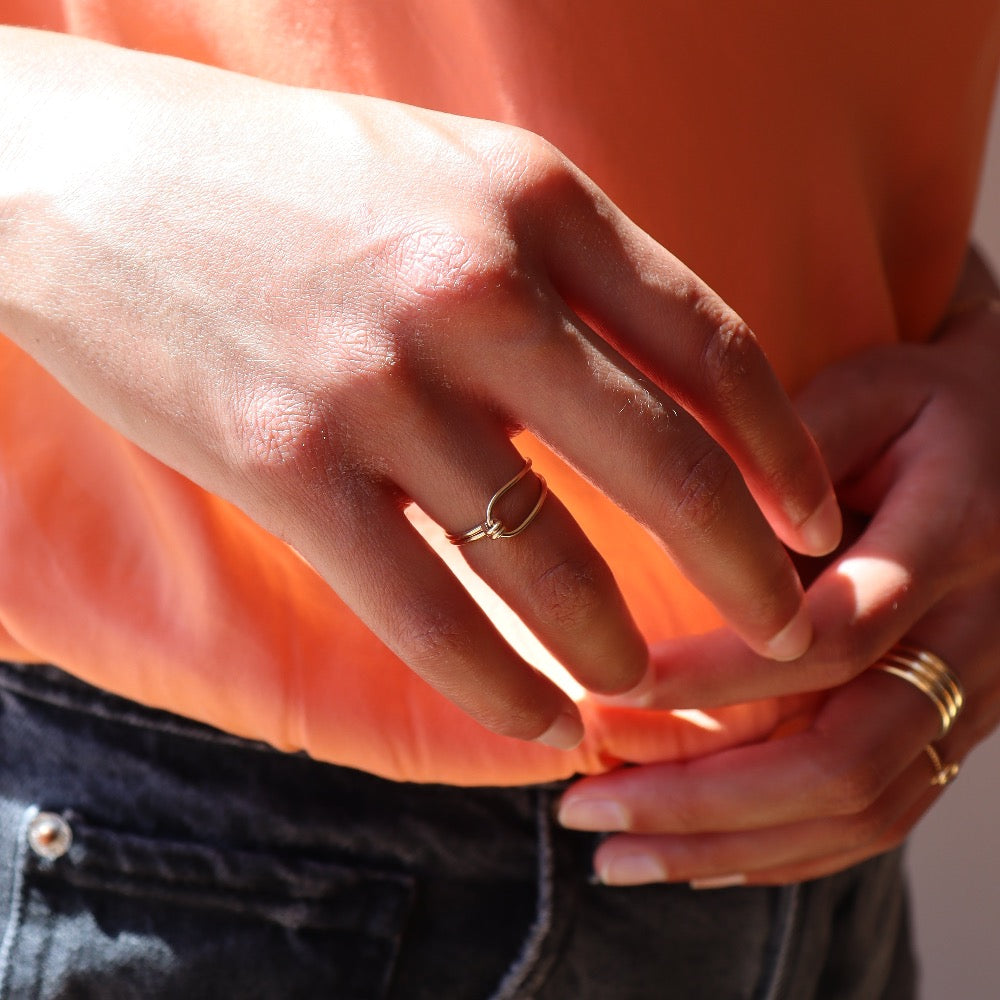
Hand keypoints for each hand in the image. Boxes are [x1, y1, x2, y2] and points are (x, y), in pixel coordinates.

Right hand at [0, 29, 837, 746]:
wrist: (95, 174)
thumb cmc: (290, 178)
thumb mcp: (458, 178)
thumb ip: (563, 273)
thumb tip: (654, 395)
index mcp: (536, 201)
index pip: (714, 347)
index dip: (784, 451)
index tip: (816, 521)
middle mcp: (474, 289)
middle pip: (665, 465)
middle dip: (745, 572)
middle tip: (783, 634)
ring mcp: (380, 382)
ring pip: (546, 556)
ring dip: (612, 643)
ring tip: (639, 684)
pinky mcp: (289, 463)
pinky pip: (426, 607)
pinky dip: (496, 685)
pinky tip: (536, 720)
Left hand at [559, 299, 999, 882]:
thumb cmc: (930, 406)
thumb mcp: (870, 393)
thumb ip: (791, 455)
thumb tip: (695, 538)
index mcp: (954, 541)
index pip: (833, 636)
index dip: (718, 676)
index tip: (609, 692)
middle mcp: (975, 636)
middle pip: (846, 757)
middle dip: (705, 799)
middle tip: (586, 811)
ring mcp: (975, 694)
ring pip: (864, 808)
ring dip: (732, 847)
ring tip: (618, 858)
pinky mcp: (957, 722)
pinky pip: (884, 813)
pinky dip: (788, 851)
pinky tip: (703, 859)